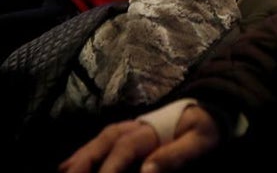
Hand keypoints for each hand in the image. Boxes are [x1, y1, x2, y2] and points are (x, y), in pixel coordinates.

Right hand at [59, 106, 220, 172]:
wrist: (213, 109)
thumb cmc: (206, 129)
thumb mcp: (201, 141)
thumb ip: (175, 155)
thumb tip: (147, 171)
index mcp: (152, 129)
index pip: (125, 148)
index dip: (111, 167)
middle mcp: (136, 126)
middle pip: (105, 141)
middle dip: (85, 160)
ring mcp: (131, 128)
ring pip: (100, 140)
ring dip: (80, 156)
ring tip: (63, 172)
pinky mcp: (130, 133)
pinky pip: (103, 141)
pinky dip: (85, 151)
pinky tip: (69, 164)